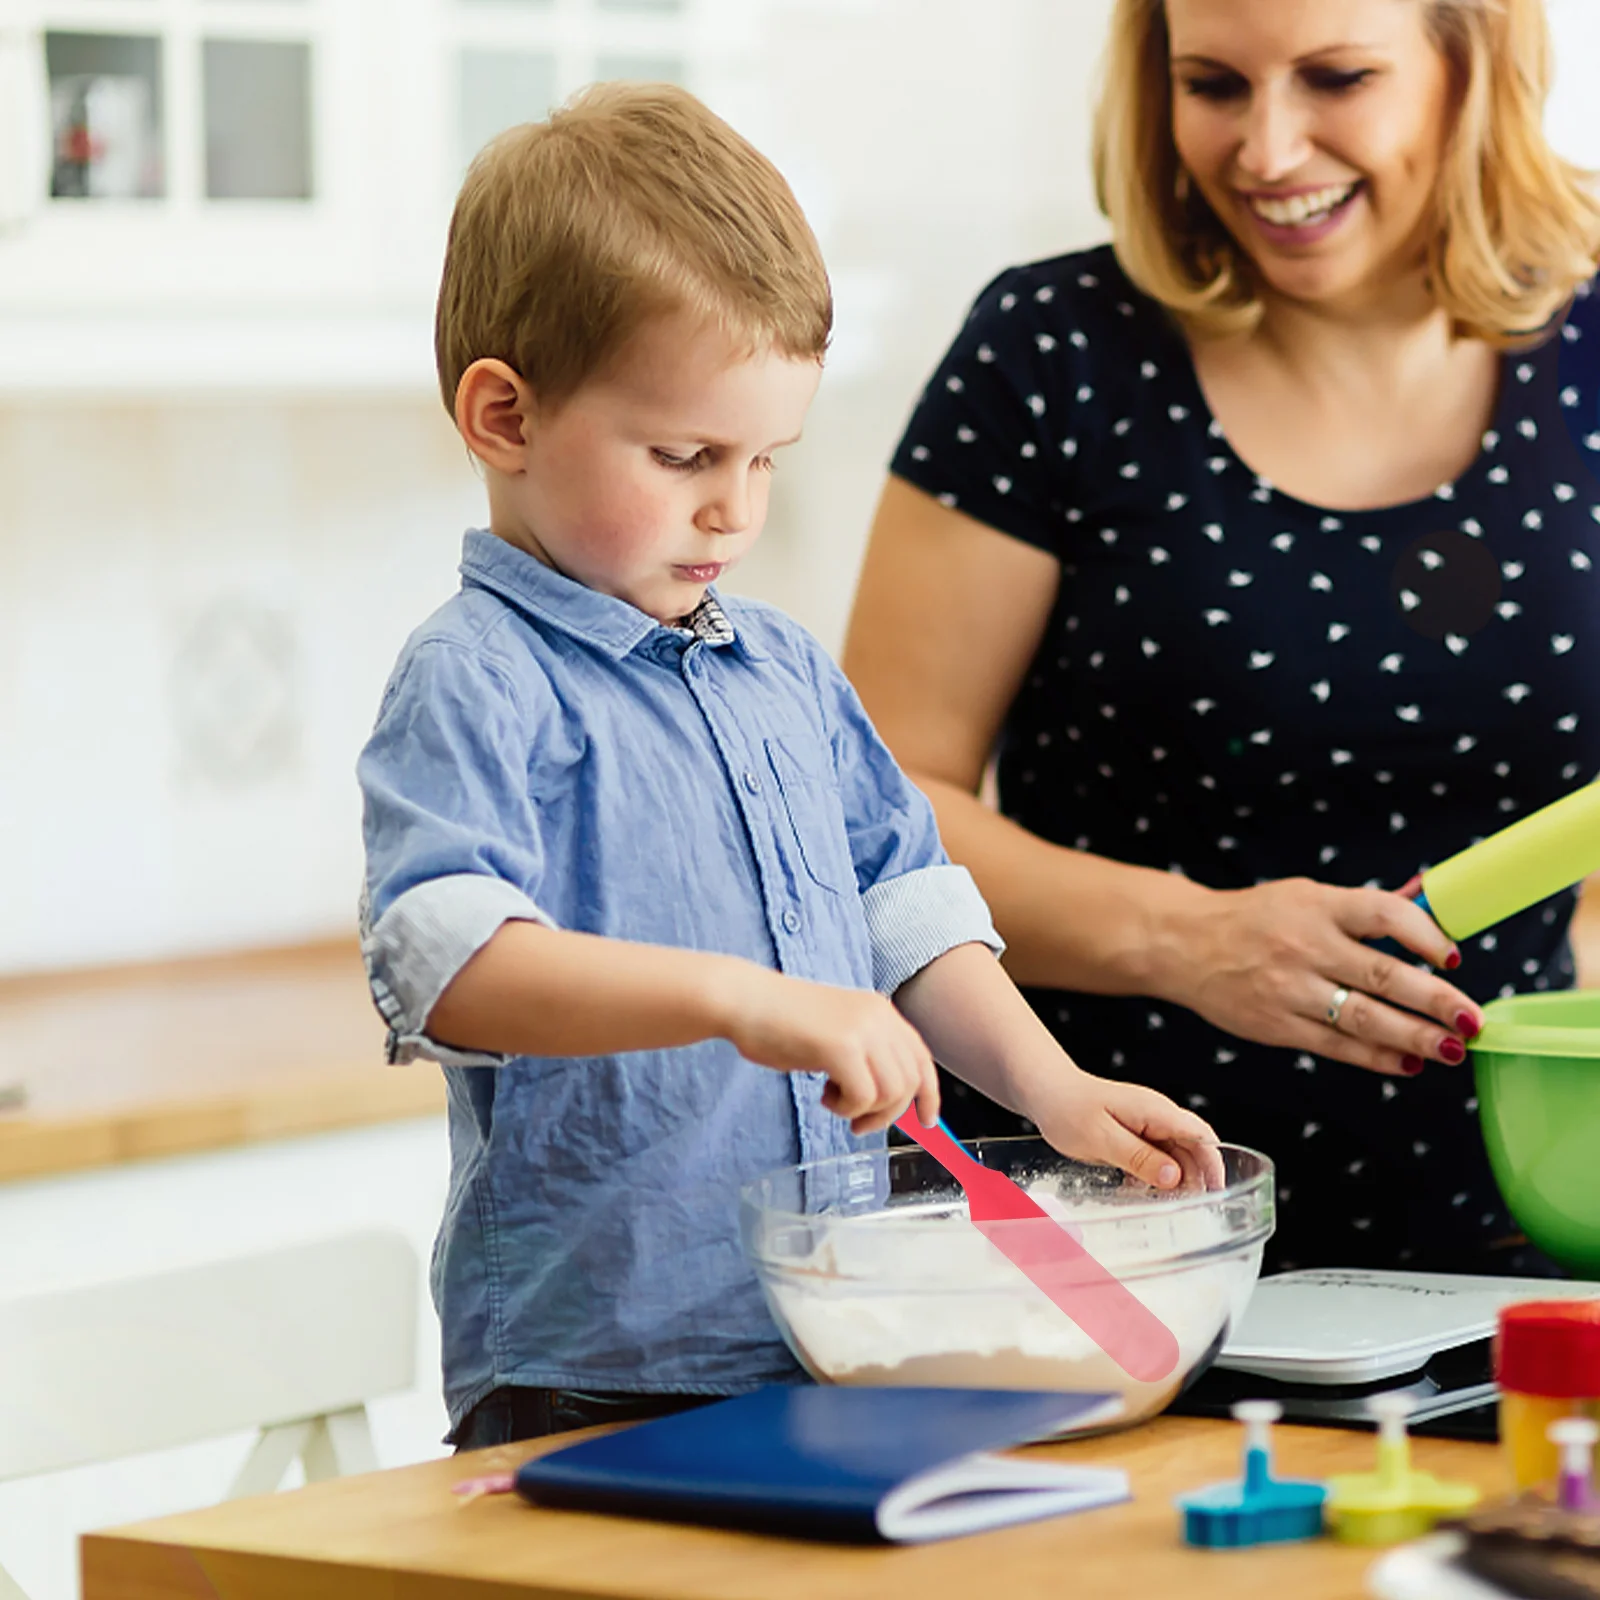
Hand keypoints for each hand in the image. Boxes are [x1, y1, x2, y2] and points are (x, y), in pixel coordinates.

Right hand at [720, 968, 939, 1133]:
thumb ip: (865, 1054)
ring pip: (892, 1092)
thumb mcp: (836, 1032)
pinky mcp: (840, 1046)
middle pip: (911, 1081)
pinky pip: (864, 1096)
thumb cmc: (779, 1021)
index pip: (921, 1057)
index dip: (928, 1093)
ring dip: (865, 1111)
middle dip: (889, 1113)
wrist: (745, 1000)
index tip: (926, 1120)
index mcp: (880, 1010)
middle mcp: (878, 1016)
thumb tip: (889, 1096)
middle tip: (859, 1122)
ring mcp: (861, 1029)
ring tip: (835, 1102)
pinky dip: (847, 1107)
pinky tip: (824, 1096)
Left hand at [1026, 1071, 1221, 1190]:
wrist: (1046, 1092)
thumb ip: (1139, 1157)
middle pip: (1192, 1148)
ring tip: (1168, 1205)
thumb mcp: (1101, 1138)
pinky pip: (1156, 1156)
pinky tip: (1140, 1189)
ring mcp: (1146, 1124)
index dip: (1214, 1163)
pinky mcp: (1135, 1134)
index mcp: (1154, 1111)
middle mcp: (1156, 1116)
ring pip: (1175, 1154)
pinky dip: (1155, 1174)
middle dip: (1197, 1177)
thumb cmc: (1068, 1108)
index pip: (1200, 1136)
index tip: (1217, 1192)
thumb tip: (1175, 1177)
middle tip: (1191, 1208)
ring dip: (1176, 1179)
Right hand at [1162, 877, 1481, 1077]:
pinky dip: (1376, 1057)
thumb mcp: (1304, 895)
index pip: (1383, 915)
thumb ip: (1362, 908)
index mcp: (1316, 906)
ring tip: (1452, 1048)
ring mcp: (1288, 989)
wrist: (1183, 943)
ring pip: (1363, 1018)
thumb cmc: (1254, 917)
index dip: (1425, 936)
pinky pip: (1336, 1046)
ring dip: (1414, 1037)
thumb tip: (1427, 905)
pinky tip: (1407, 1062)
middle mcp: (1304, 946)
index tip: (1453, 957)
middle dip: (1436, 1001)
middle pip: (1382, 975)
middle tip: (1472, 1019)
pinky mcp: (1276, 1026)